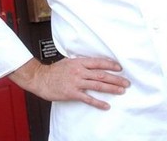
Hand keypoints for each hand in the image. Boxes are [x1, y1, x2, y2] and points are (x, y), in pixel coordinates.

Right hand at [8, 57, 129, 109]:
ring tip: (121, 91)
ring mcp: (76, 82)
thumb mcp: (68, 61)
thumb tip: (92, 64)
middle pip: (102, 75)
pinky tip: (106, 106)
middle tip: (127, 83)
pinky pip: (88, 99)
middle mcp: (79, 71)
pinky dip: (98, 103)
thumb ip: (80, 63)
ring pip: (98, 86)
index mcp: (79, 62)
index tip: (120, 68)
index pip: (98, 63)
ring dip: (111, 89)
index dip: (110, 65)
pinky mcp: (72, 93)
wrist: (40, 78)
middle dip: (116, 79)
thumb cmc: (53, 70)